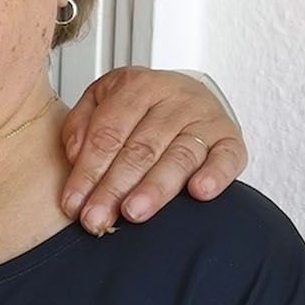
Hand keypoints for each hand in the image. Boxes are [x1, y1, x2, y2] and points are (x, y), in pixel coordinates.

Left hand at [59, 68, 247, 233]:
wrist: (185, 95)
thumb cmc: (138, 107)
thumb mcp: (100, 101)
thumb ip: (80, 125)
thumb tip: (75, 156)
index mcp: (137, 86)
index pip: (107, 134)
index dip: (88, 171)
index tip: (73, 203)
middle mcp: (174, 99)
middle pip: (140, 149)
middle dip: (114, 188)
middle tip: (97, 218)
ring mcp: (205, 118)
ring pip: (179, 156)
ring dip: (155, 188)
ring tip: (134, 213)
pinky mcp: (230, 138)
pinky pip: (227, 157)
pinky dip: (215, 175)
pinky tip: (199, 192)